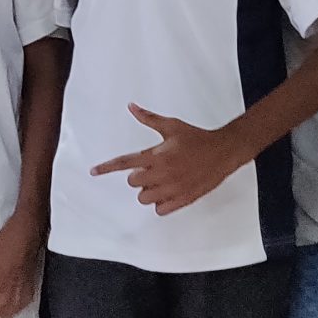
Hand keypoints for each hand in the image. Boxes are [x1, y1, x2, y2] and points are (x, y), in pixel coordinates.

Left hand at [91, 104, 249, 214]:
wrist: (223, 151)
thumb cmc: (197, 138)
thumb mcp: (172, 126)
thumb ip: (149, 118)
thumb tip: (131, 106)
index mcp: (157, 155)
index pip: (125, 163)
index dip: (106, 168)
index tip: (93, 171)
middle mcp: (162, 173)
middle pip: (133, 182)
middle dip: (138, 177)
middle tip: (153, 168)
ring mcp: (172, 188)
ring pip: (144, 199)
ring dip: (148, 192)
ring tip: (161, 181)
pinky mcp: (183, 199)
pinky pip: (160, 210)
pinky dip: (160, 204)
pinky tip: (168, 193)